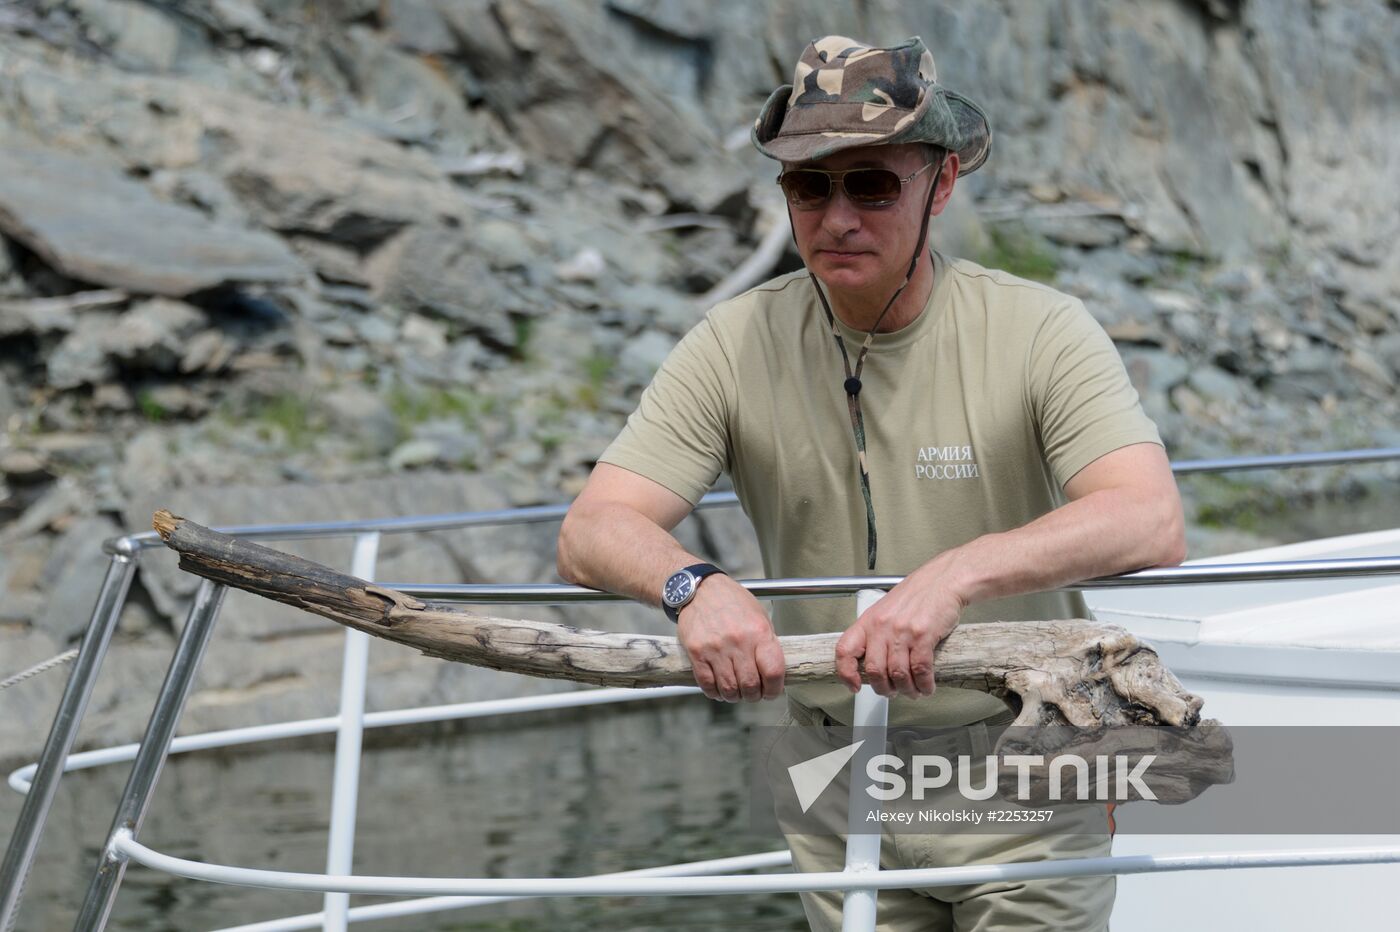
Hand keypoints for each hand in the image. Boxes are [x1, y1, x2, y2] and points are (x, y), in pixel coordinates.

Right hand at [676, 576, 784, 701]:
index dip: (775, 689)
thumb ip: (767, 643)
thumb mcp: (759, 616)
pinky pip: (706, 683)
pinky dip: (714, 692)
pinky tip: (718, 689)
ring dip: (734, 696)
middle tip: (752, 693)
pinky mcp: (697, 652)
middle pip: (751, 685)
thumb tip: (774, 671)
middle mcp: (739, 641)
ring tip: (735, 692)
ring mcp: (716, 648)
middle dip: (754, 696)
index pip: (773, 672)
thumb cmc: (732, 601)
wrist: (700, 589)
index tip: (772, 691)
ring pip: (729, 688)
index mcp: (759, 632)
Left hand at [835, 565, 964, 697]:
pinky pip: (920, 670)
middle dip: (884, 689)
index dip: (846, 673)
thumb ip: (877, 632)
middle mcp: (882, 626)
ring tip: (913, 692)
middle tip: (892, 692)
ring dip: (907, 690)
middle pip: (874, 670)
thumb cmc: (918, 594)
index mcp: (869, 621)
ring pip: (898, 674)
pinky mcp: (923, 636)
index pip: (845, 650)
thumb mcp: (887, 610)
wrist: (944, 579)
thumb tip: (874, 661)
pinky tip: (927, 686)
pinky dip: (924, 684)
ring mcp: (902, 631)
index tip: (854, 686)